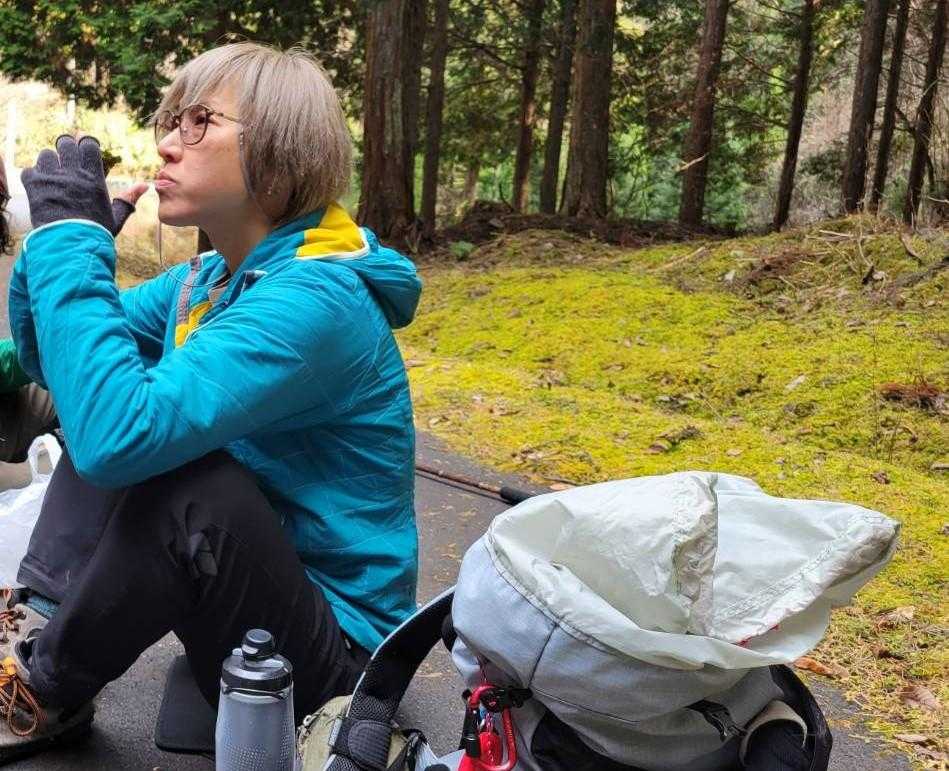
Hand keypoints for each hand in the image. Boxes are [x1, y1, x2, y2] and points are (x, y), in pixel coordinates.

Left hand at [21, 135, 143, 236]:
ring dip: (50, 163)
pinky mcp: (34, 185)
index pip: (88, 144)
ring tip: (54, 177)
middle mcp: (72, 173)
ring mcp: (52, 178)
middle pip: (65, 143)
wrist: (70, 245)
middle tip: (67, 162)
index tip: (84, 149)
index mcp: (93, 178)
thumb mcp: (116, 217)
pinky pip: (30, 171)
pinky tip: (42, 189)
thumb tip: (145, 185)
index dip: (85, 144)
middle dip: (66, 149)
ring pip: (46, 155)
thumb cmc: (96, 234)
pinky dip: (34, 178)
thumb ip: (128, 199)